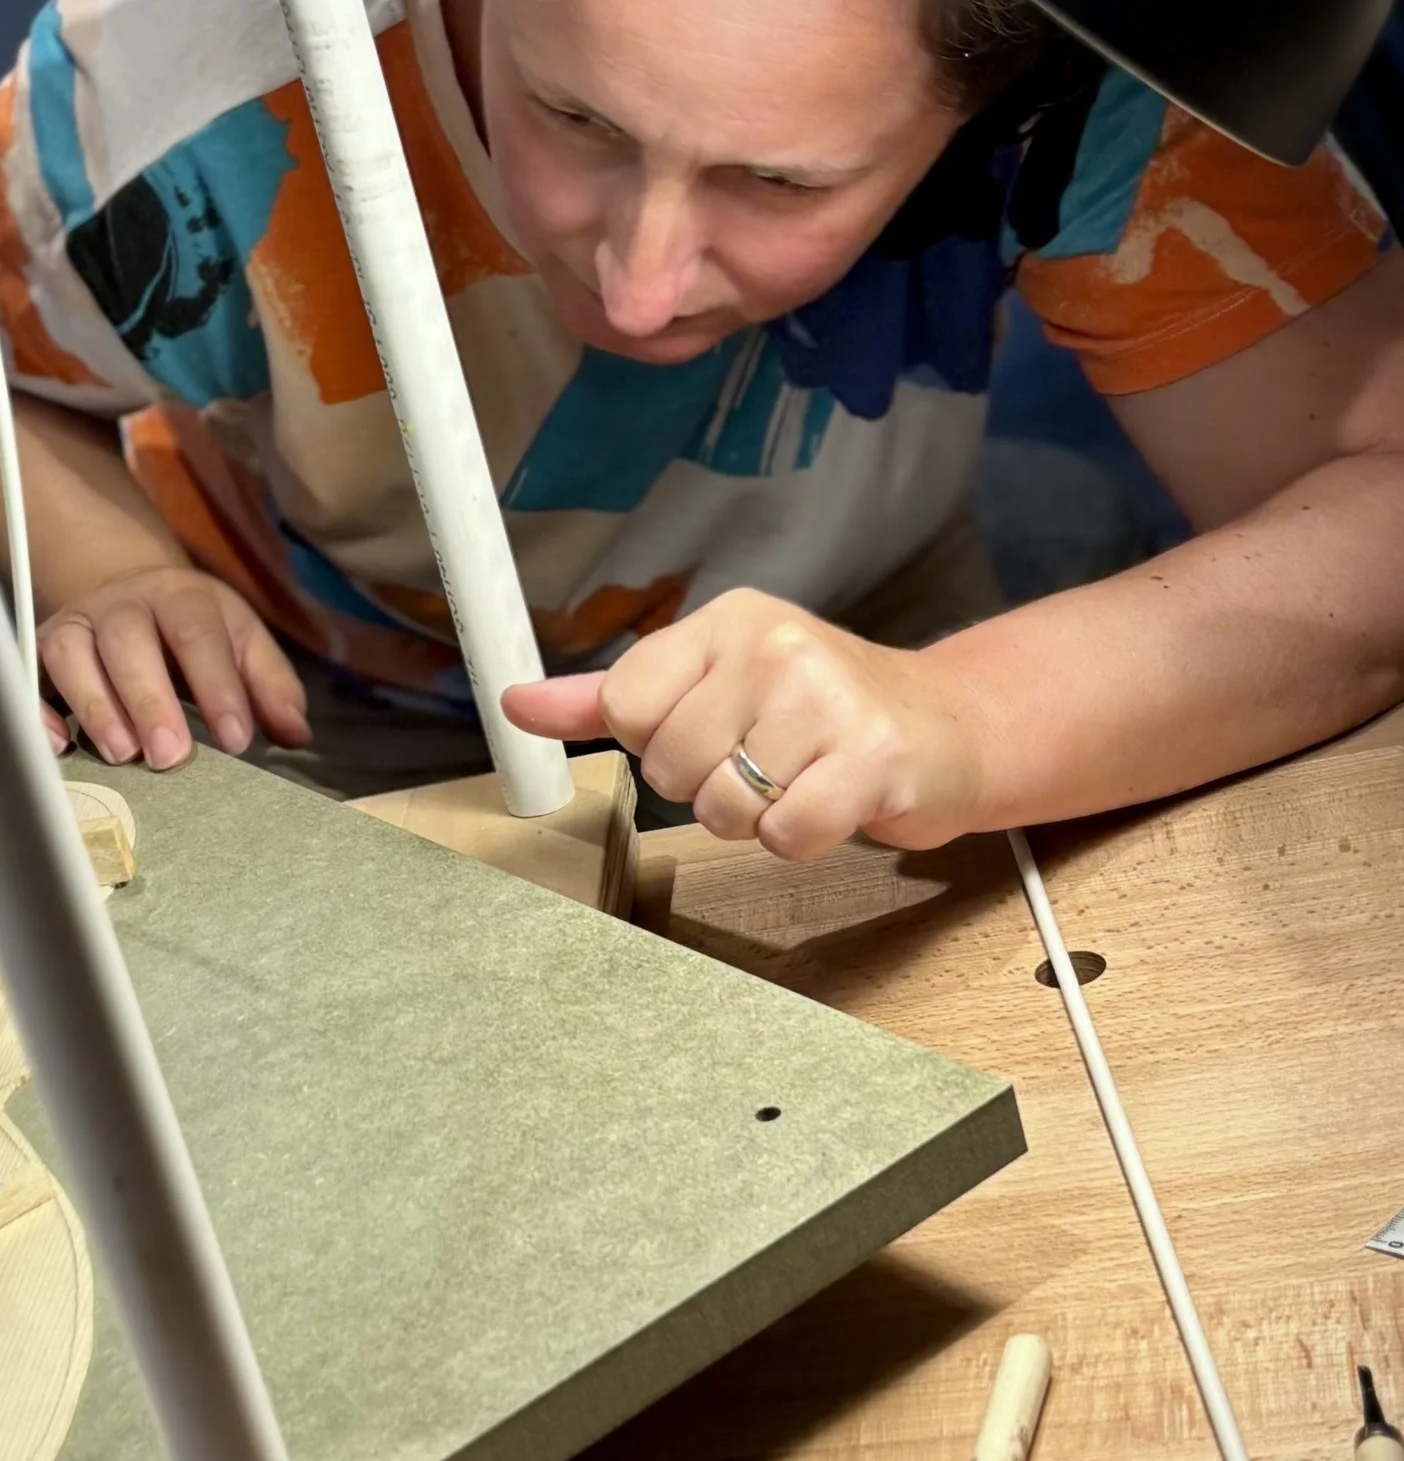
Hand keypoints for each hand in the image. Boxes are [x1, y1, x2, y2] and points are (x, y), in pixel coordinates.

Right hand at [37, 562, 310, 769]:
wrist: (128, 593)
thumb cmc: (192, 633)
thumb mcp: (240, 643)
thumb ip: (270, 686)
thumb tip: (296, 733)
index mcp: (181, 597)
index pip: (198, 633)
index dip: (217, 685)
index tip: (236, 740)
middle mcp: (122, 605)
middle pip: (129, 642)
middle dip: (150, 700)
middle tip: (170, 757)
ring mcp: (75, 625)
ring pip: (71, 654)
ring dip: (95, 704)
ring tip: (122, 754)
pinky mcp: (41, 651)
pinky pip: (27, 674)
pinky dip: (37, 708)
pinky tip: (59, 744)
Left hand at [502, 587, 987, 857]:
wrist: (946, 727)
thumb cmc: (819, 711)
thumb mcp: (713, 683)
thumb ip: (611, 698)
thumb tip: (513, 703)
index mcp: (727, 621)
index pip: (625, 705)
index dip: (658, 743)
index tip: (714, 729)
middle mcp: (774, 646)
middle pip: (669, 766)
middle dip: (709, 787)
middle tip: (769, 761)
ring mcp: (826, 698)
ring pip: (721, 808)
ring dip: (756, 818)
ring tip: (802, 780)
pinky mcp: (871, 758)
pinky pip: (783, 837)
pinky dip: (802, 839)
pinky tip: (832, 802)